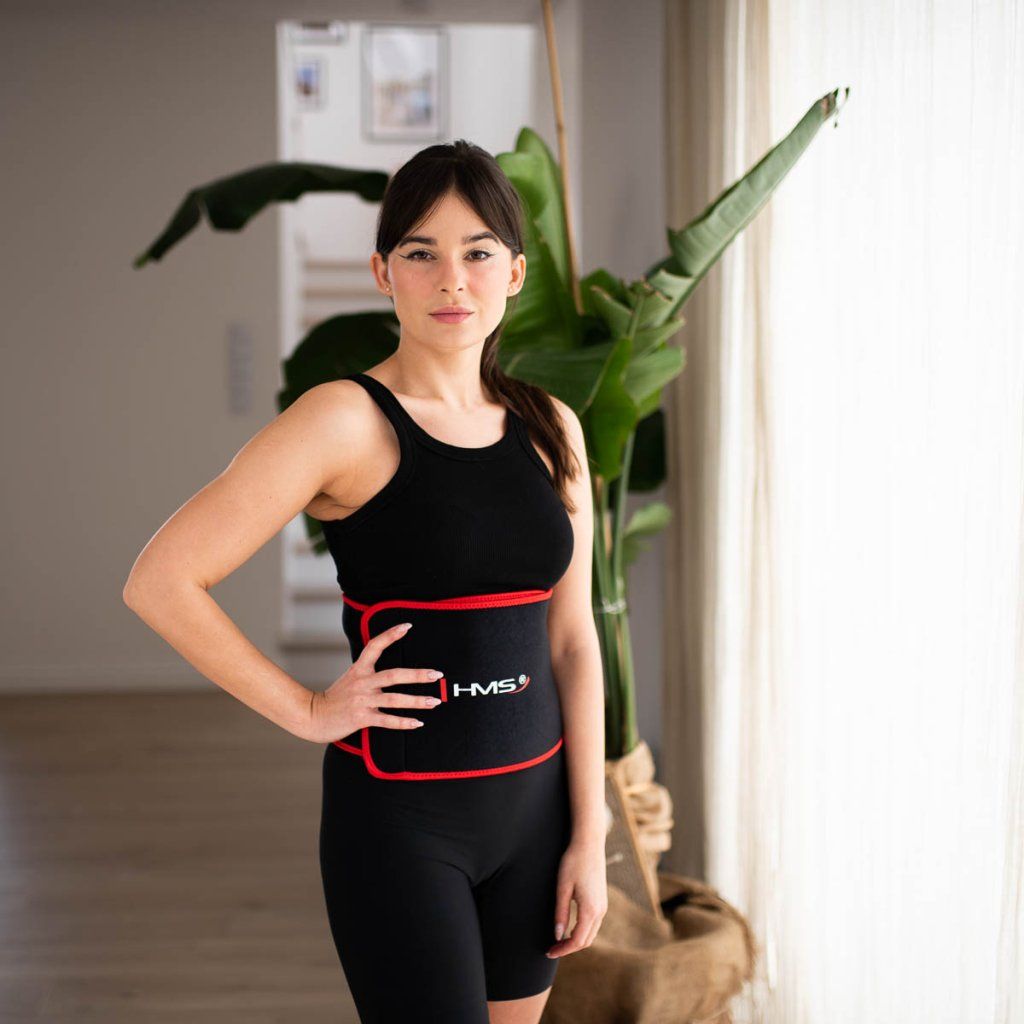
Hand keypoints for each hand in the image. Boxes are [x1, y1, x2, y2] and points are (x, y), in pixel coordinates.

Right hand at [304, 622, 442, 742]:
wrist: (312, 716)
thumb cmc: (335, 698)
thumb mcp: (350, 678)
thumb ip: (368, 673)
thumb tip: (391, 670)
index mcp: (359, 669)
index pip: (375, 646)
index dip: (390, 635)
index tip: (407, 626)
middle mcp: (362, 682)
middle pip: (393, 676)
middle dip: (417, 675)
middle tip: (436, 674)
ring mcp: (362, 700)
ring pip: (394, 700)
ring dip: (416, 701)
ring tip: (434, 702)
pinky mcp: (361, 718)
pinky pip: (387, 720)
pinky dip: (403, 722)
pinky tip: (418, 722)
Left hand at [546, 838, 607, 957]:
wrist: (589, 844)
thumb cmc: (573, 863)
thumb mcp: (562, 888)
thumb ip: (561, 913)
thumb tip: (558, 936)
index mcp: (590, 910)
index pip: (577, 941)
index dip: (563, 949)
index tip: (549, 952)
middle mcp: (600, 911)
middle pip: (586, 941)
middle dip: (569, 948)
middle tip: (552, 948)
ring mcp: (603, 906)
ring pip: (591, 933)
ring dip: (576, 940)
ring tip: (558, 940)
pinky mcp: (602, 901)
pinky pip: (594, 924)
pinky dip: (582, 931)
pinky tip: (569, 928)